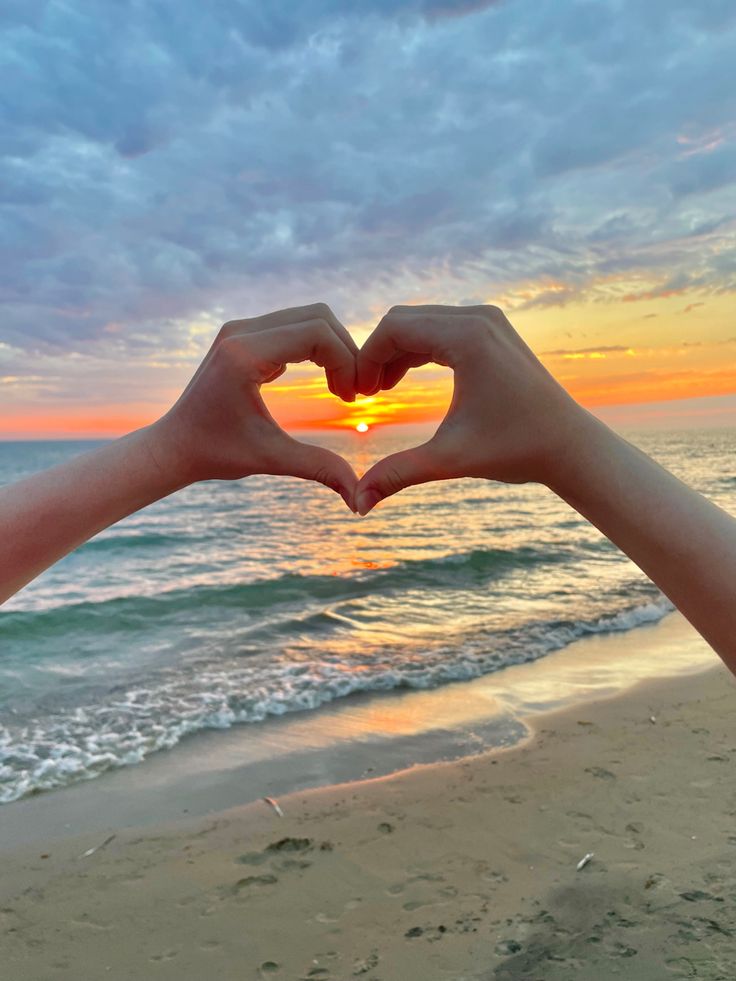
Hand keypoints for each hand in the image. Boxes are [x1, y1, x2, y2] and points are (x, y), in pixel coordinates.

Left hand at [149, 303, 359, 509]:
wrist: (175, 446)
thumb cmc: (216, 454)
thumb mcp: (271, 459)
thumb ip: (319, 468)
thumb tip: (359, 497)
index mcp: (245, 355)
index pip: (317, 334)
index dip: (346, 361)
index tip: (351, 398)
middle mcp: (241, 332)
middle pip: (319, 317)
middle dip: (345, 352)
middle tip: (352, 393)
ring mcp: (241, 329)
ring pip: (309, 317)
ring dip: (333, 350)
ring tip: (340, 389)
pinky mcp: (244, 335)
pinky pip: (294, 327)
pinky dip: (316, 349)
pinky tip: (322, 383)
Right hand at [354, 304, 588, 513]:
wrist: (570, 446)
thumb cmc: (516, 450)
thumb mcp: (450, 460)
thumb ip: (398, 474)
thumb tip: (357, 504)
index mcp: (468, 338)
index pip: (394, 328)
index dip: (365, 358)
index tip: (357, 396)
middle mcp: (479, 318)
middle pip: (404, 319)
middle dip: (377, 354)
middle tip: (363, 395)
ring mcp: (488, 320)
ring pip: (421, 322)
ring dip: (395, 352)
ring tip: (379, 391)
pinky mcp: (493, 331)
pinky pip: (440, 328)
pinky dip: (416, 350)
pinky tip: (400, 382)